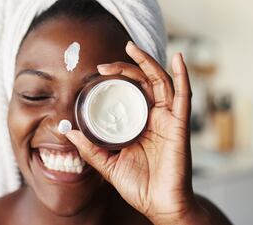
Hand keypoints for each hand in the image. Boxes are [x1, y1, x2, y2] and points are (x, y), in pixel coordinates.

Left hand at [66, 41, 207, 223]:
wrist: (159, 205)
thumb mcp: (108, 164)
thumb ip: (90, 148)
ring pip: (161, 82)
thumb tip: (68, 132)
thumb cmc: (139, 186)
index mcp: (139, 124)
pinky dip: (183, 75)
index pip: (129, 93)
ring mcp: (168, 119)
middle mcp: (154, 118)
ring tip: (132, 47)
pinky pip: (184, 96)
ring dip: (148, 63)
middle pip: (143, 83)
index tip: (97, 74)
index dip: (116, 80)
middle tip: (104, 65)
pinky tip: (178, 58)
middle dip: (126, 68)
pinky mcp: (180, 125)